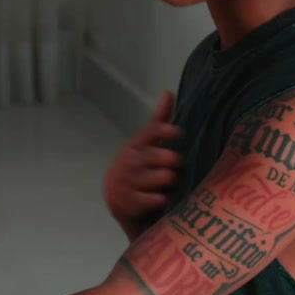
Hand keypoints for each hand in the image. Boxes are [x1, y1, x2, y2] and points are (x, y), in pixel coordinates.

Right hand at [103, 91, 182, 236]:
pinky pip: (147, 200)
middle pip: (152, 156)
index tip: (180, 133)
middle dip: (167, 158)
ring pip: (154, 178)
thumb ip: (159, 121)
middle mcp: (131, 161)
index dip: (166, 131)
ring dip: (165, 179)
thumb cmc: (137, 165)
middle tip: (177, 161)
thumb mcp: (146, 143)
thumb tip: (168, 92)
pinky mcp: (128, 202)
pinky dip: (156, 200)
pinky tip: (163, 198)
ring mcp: (128, 182)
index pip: (151, 132)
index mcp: (137, 144)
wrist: (115, 195)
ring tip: (172, 179)